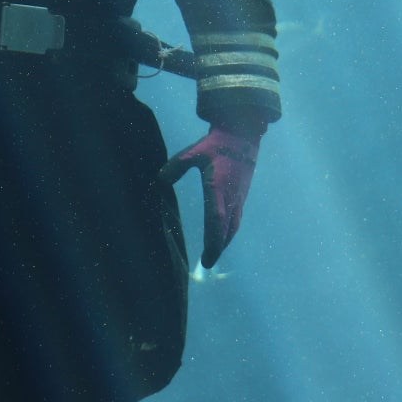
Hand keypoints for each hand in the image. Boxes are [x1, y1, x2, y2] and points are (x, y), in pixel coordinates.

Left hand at [158, 119, 263, 268]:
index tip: (207, 256)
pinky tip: (222, 238)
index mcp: (218, 187)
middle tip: (207, 264)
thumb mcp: (192, 152)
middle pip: (225, 229)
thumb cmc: (216, 145)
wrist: (242, 137)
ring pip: (232, 226)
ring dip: (223, 241)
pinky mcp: (241, 197)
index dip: (212, 240)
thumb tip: (160, 181)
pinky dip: (228, 232)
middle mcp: (231, 197)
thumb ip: (175, 167)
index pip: (215, 219)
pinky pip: (235, 219)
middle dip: (217, 247)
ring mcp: (238, 198)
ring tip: (213, 255)